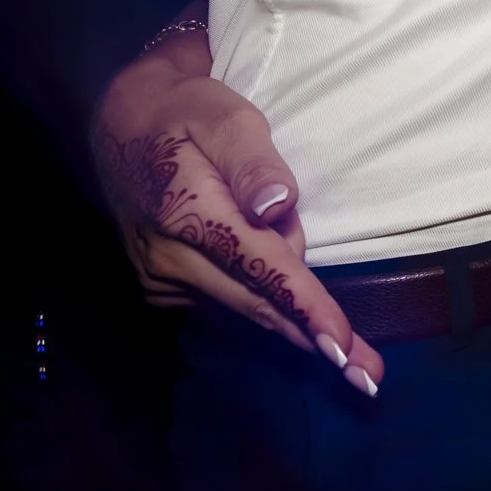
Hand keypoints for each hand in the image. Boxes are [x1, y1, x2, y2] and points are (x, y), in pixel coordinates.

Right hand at [93, 40, 382, 394]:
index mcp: (189, 215)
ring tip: (352, 349)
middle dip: (315, 339)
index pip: (261, 269)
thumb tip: (276, 206)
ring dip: (295, 321)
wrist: (122, 123)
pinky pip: (227, 303)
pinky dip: (265, 305)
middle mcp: (170, 258)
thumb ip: (253, 162)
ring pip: (246, 308)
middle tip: (369, 377)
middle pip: (257, 304)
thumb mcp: (225, 116)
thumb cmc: (188, 113)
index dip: (305, 308)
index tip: (340, 346)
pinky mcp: (163, 286)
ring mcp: (162, 278)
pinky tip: (297, 303)